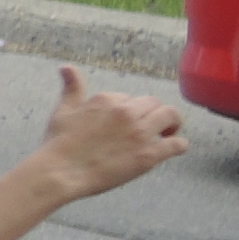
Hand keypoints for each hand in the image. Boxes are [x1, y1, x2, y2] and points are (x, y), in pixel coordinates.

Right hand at [34, 64, 181, 202]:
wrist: (61, 172)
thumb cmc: (59, 143)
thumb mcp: (63, 111)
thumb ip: (72, 88)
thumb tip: (66, 67)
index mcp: (107, 100)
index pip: (128, 97)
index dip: (127, 109)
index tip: (123, 123)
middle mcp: (126, 112)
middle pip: (153, 103)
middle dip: (153, 112)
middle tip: (150, 126)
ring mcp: (140, 133)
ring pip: (171, 116)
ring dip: (172, 122)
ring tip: (167, 133)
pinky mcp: (149, 155)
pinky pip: (178, 144)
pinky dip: (179, 145)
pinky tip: (174, 148)